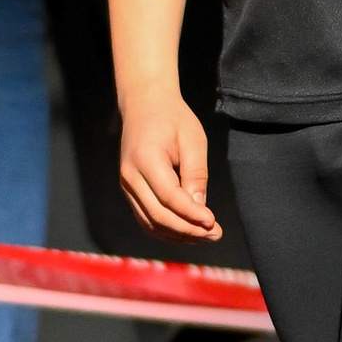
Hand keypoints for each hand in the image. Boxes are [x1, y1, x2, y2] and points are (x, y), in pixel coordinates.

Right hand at [119, 86, 223, 239]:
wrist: (144, 105)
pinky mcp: (130, 191)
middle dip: (188, 230)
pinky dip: (166, 230)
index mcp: (145, 159)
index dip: (192, 215)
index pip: (170, 197)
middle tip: (215, 234)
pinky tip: (187, 232)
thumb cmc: (172, 118)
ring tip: (205, 236)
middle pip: (158, 216)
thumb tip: (200, 208)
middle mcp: (130, 176)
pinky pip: (146, 218)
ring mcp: (127, 186)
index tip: (213, 223)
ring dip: (178, 235)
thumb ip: (195, 174)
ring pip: (150, 223)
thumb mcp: (193, 139)